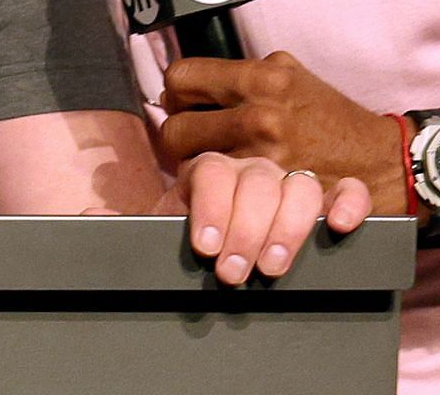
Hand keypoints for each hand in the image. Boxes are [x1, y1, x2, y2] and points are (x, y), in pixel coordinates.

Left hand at [149, 151, 358, 284]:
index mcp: (211, 170)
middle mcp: (252, 168)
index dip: (211, 206)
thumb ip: (131, 222)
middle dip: (247, 228)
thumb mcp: (164, 226)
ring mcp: (291, 179)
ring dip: (289, 224)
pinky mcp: (329, 195)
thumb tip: (91, 216)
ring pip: (300, 183)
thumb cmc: (197, 232)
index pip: (213, 169)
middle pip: (257, 179)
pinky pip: (346, 187)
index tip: (205, 246)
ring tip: (273, 267)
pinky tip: (338, 226)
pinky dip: (348, 201)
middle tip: (235, 272)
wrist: (234, 232)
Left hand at [159, 51, 405, 219]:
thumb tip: (189, 84)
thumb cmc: (330, 115)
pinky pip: (221, 195)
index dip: (177, 93)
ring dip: (194, 171)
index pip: (182, 78)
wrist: (384, 159)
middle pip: (174, 130)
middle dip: (178, 138)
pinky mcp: (273, 193)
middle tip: (192, 144)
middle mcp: (260, 115)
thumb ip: (244, 75)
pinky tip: (228, 193)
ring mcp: (266, 157)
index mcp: (261, 78)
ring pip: (191, 168)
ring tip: (208, 169)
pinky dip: (218, 196)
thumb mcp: (290, 74)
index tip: (185, 105)